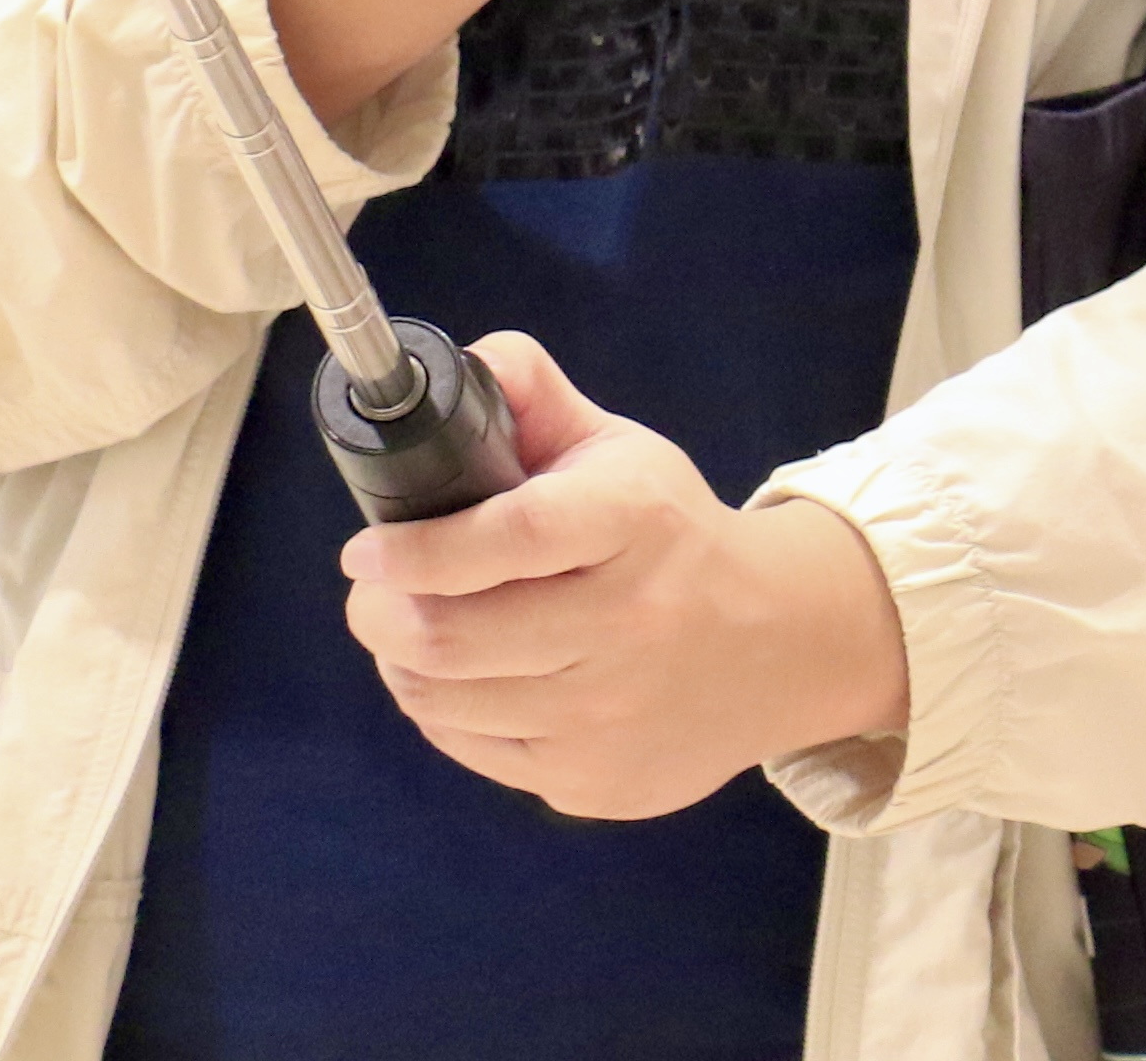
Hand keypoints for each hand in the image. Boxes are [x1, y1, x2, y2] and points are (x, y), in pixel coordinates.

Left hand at [342, 331, 908, 818]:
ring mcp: (609, 715)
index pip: (515, 535)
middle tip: (373, 591)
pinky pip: (470, 747)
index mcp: (635, 521)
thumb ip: (535, 399)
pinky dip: (443, 709)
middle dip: (380, 612)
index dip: (422, 549)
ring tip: (410, 628)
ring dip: (403, 660)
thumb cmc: (673, 536)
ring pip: (445, 698)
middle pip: (453, 636)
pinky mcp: (593, 780)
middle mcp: (628, 624)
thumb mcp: (622, 453)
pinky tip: (463, 677)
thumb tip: (466, 365)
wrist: (780, 647)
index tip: (365, 550)